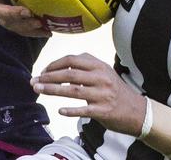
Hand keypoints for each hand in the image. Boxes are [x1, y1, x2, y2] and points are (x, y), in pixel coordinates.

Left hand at [31, 53, 145, 135]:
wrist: (136, 110)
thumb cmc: (115, 91)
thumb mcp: (104, 72)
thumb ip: (86, 67)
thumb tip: (60, 67)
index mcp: (99, 66)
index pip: (73, 60)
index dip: (55, 64)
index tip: (43, 71)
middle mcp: (101, 77)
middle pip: (70, 74)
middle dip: (49, 77)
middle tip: (34, 81)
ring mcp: (102, 94)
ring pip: (73, 90)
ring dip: (53, 90)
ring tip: (38, 90)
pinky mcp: (103, 111)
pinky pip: (83, 109)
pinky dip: (70, 110)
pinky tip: (60, 111)